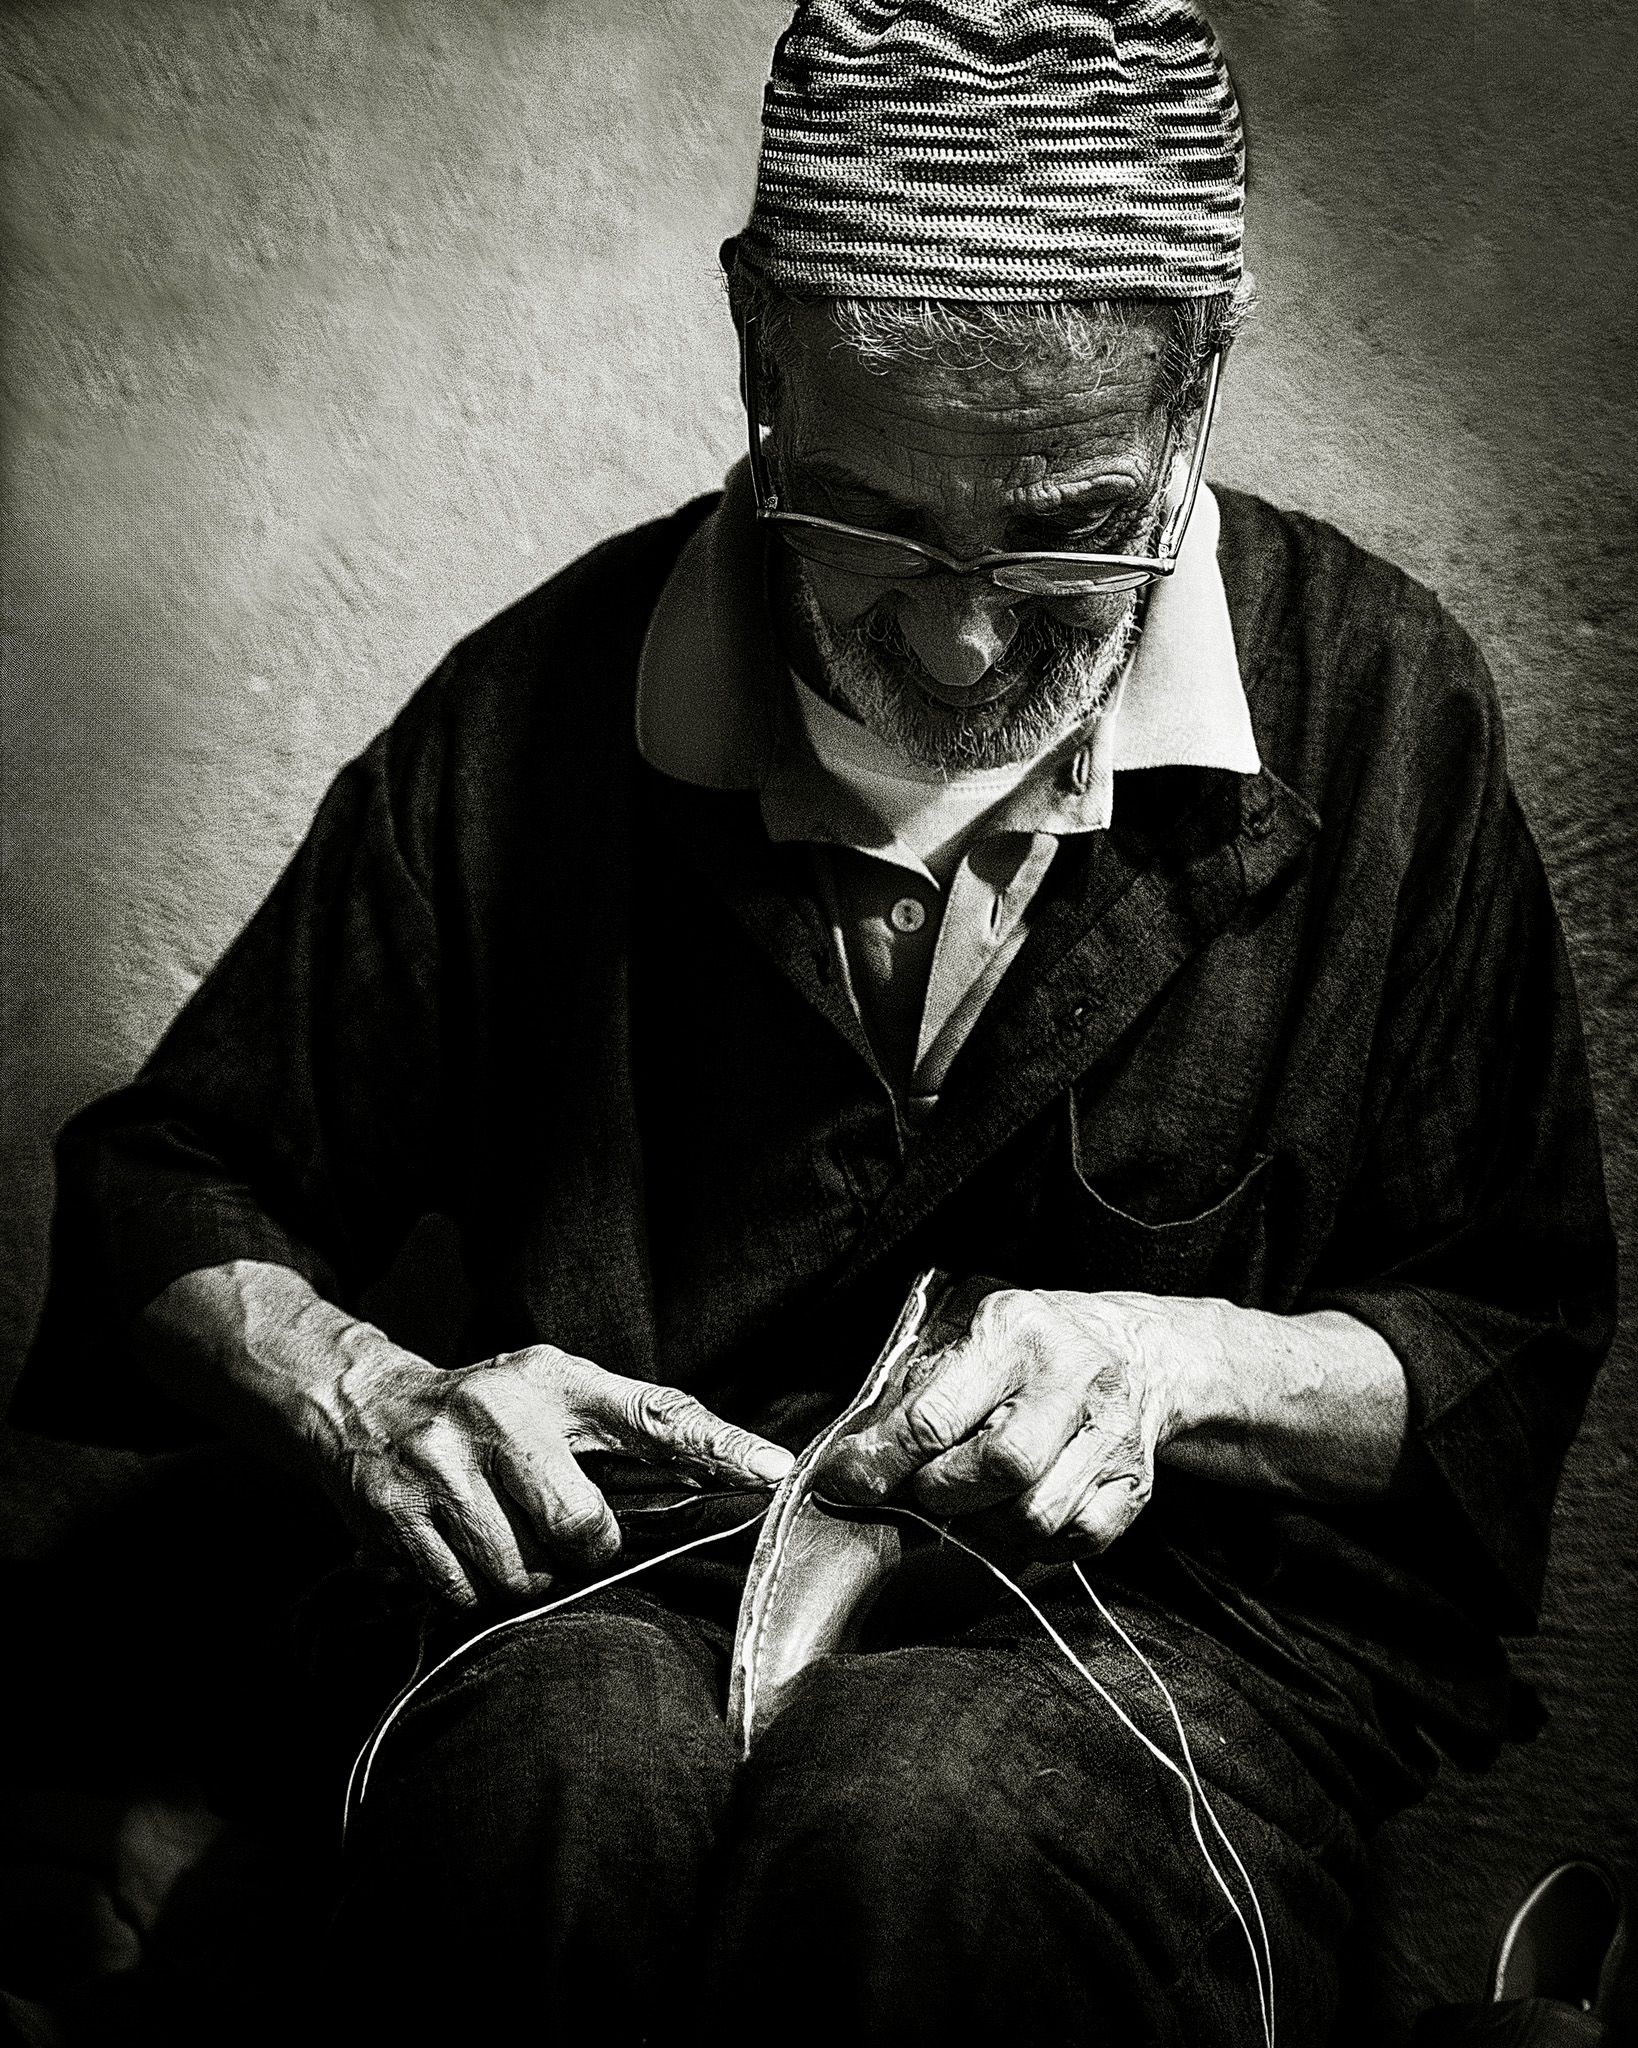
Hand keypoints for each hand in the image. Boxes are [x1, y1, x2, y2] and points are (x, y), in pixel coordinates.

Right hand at [309, 1332, 793, 1607]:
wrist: (359, 1405)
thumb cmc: (483, 1408)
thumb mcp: (554, 1391)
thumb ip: (626, 1430)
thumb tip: (722, 1479)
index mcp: (556, 1381)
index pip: (654, 1412)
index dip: (718, 1443)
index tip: (773, 1470)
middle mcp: (501, 1416)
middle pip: (581, 1528)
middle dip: (580, 1548)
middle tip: (557, 1530)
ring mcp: (442, 1467)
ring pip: (519, 1572)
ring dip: (519, 1573)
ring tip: (500, 1532)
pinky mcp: (394, 1515)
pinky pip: (461, 1591)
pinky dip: (469, 1586)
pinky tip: (458, 1545)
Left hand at [816, 1288, 1178, 1553]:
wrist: (1136, 1349)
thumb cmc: (1031, 1347)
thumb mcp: (968, 1336)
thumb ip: (914, 1392)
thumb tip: (858, 1461)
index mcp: (1015, 1331)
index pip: (937, 1414)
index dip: (881, 1460)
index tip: (845, 1480)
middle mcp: (1072, 1377)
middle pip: (1000, 1467)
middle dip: (942, 1492)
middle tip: (925, 1485)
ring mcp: (1111, 1433)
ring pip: (1037, 1515)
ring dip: (988, 1523)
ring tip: (974, 1498)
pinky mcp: (1136, 1483)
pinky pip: (1078, 1539)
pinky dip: (1037, 1541)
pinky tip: (1019, 1510)